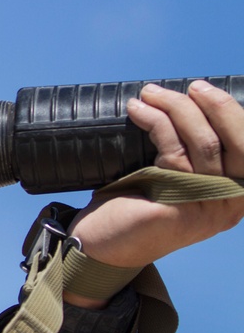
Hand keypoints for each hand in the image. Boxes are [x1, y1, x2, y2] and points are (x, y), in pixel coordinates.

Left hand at [69, 80, 243, 273]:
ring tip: (149, 94)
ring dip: (174, 107)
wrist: (103, 245)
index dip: (233, 113)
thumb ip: (195, 154)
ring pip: (201, 141)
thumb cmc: (138, 206)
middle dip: (212, 105)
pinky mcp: (178, 205)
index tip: (204, 89)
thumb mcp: (178, 178)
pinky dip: (155, 121)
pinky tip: (138, 110)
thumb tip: (192, 105)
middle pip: (237, 141)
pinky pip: (172, 149)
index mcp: (236, 194)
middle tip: (187, 87)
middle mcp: (230, 203)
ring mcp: (206, 206)